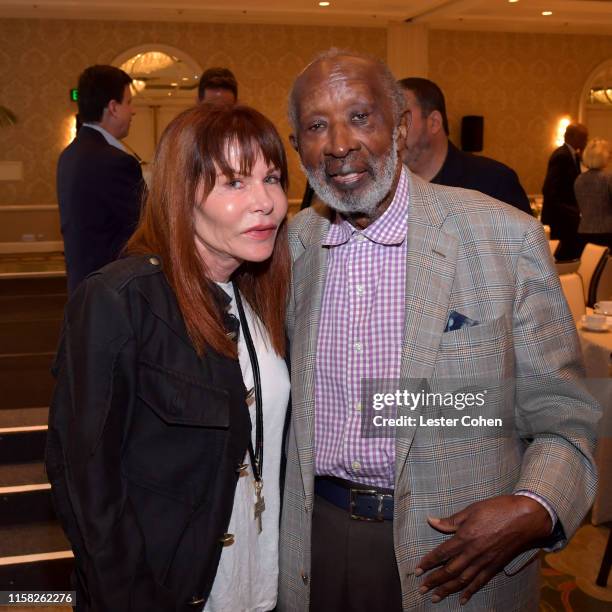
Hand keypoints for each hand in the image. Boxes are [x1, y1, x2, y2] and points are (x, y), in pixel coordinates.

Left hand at [415, 495, 551, 604]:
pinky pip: (480, 582)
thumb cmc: (497, 509)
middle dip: (434, 581)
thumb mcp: (471, 510)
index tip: (417, 570)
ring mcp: (485, 562)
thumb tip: (431, 521)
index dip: (428, 562)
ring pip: (462, 580)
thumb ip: (451, 520)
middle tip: (422, 589)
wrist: (525, 518)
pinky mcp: (495, 567)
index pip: (441, 553)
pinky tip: (462, 599)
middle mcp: (473, 553)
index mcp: (465, 537)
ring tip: (436, 597)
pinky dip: (470, 591)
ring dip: (448, 589)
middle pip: (449, 570)